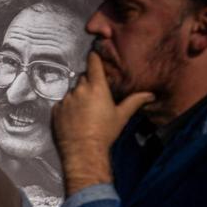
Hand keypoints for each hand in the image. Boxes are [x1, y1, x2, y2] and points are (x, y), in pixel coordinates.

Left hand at [52, 52, 153, 194]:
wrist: (83, 150)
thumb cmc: (104, 133)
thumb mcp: (122, 115)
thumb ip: (135, 101)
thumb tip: (150, 95)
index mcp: (97, 87)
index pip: (93, 63)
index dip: (94, 58)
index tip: (94, 55)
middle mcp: (79, 90)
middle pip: (83, 78)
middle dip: (89, 83)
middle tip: (96, 95)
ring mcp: (65, 100)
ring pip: (72, 91)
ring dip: (78, 96)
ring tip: (85, 111)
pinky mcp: (55, 110)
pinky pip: (62, 103)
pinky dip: (67, 107)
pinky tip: (75, 119)